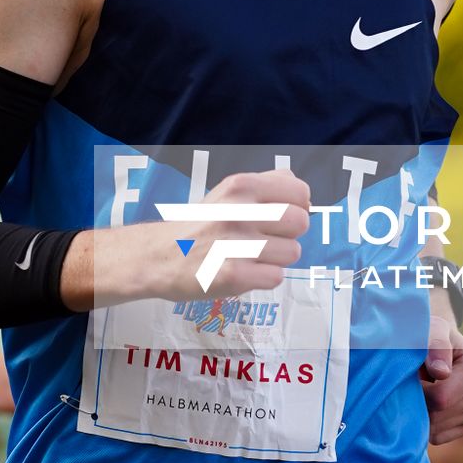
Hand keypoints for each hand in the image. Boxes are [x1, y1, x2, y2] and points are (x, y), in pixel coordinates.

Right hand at [143, 168, 310, 302]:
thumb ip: (266, 184)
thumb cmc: (200, 224)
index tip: (280, 216)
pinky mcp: (232, 276)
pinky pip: (276, 277)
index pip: (301, 192)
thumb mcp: (228, 192)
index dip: (296, 206)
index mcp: (241, 186)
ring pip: (292, 252)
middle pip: (301, 222)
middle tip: (264, 239)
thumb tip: (303, 194)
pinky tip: (244, 271)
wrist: (159, 256)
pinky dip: (264, 278)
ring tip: (250, 256)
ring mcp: (236, 244)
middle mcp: (239, 211)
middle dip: (288, 234)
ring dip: (276, 258)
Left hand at [421, 313, 462, 443]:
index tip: (409, 375)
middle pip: (439, 415)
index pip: (441, 398)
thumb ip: (435, 345)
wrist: (433, 347)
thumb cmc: (429, 336)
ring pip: (437, 429)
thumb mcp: (430, 330)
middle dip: (418, 402)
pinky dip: (425, 424)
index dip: (417, 391)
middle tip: (410, 383)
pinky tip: (425, 404)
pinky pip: (439, 436)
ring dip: (420, 412)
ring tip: (420, 390)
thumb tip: (442, 372)